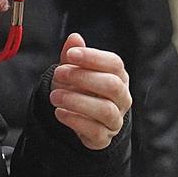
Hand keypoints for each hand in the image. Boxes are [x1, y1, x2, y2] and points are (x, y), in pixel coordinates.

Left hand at [50, 33, 129, 150]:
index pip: (115, 64)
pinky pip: (95, 131)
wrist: (82, 120)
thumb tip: (74, 38)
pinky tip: (59, 113)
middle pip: (112, 85)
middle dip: (83, 77)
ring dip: (77, 101)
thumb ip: (74, 55)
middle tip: (59, 73)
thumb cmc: (81, 89)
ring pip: (105, 110)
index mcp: (119, 76)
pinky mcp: (104, 138)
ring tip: (55, 96)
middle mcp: (122, 97)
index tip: (71, 54)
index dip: (93, 57)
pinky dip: (75, 121)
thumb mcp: (75, 69)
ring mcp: (116, 119)